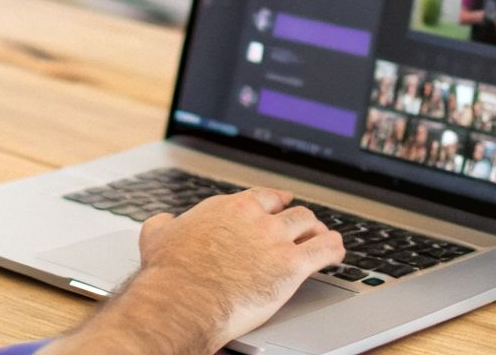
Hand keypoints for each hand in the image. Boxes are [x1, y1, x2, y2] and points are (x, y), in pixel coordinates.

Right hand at [45, 187, 344, 354]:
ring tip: (324, 237)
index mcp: (229, 207)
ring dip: (319, 231)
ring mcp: (276, 240)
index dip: (276, 201)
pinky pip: (324, 250)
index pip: (263, 196)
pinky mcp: (292, 265)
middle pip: (291, 210)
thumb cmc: (169, 273)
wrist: (183, 299)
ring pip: (310, 225)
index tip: (281, 204)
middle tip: (305, 225)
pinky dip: (334, 250)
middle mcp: (256, 218)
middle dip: (300, 218)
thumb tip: (162, 223)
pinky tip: (338, 253)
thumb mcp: (157, 237)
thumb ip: (164, 225)